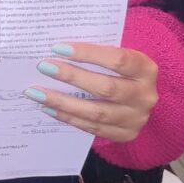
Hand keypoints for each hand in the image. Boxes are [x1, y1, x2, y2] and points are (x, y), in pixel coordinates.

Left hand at [24, 43, 158, 142]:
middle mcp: (145, 96)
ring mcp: (137, 118)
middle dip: (72, 77)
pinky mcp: (125, 135)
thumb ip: (96, 53)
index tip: (59, 48)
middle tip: (44, 67)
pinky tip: (48, 108)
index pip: (117, 60)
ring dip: (62, 102)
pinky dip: (68, 117)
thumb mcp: (118, 56)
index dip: (87, 53)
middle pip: (106, 88)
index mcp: (146, 69)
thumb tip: (57, 50)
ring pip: (96, 112)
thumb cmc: (121, 70)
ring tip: (37, 93)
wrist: (140, 98)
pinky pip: (92, 128)